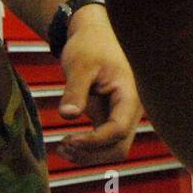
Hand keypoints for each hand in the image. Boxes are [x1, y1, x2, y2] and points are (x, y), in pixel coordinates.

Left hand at [56, 5, 141, 165]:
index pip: (118, 130)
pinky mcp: (111, 118)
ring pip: (113, 150)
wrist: (95, 36)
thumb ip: (75, 90)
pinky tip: (67, 143)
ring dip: (89, 156)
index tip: (69, 139)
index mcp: (129, 96)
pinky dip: (88, 149)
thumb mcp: (80, 65)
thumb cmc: (90, 46)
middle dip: (92, 154)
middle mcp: (130, 111)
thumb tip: (68, 116)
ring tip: (63, 147)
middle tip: (63, 145)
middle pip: (120, 148)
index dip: (94, 140)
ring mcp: (122, 116)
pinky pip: (105, 143)